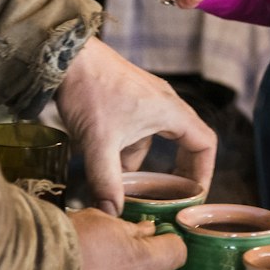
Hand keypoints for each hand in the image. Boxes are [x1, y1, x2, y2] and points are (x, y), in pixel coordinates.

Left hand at [56, 37, 215, 215]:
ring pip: (154, 139)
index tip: (194, 195)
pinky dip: (125, 150)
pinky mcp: (125, 98)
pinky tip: (105, 166)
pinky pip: (135, 130)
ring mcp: (144, 100)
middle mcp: (163, 103)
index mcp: (170, 111)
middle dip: (177, 172)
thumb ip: (107, 181)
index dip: (205, 171)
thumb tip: (111, 214)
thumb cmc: (89, 89)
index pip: (205, 143)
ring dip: (143, 164)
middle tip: (169, 198)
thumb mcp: (99, 142)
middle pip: (185, 143)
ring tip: (128, 188)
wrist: (64, 56)